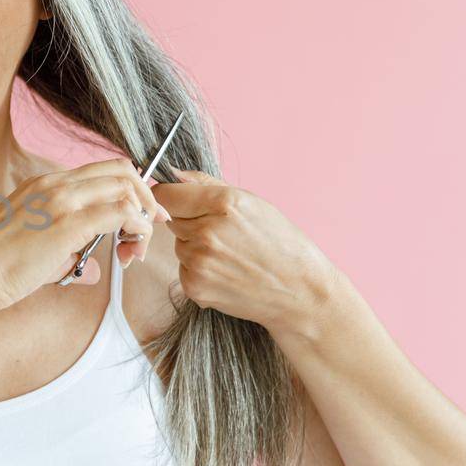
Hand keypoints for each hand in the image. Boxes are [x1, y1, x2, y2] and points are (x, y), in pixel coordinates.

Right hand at [0, 157, 172, 319]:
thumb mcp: (33, 250)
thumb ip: (68, 254)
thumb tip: (92, 269)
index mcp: (41, 184)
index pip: (100, 170)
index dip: (128, 189)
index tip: (138, 216)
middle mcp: (52, 183)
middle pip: (120, 170)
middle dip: (145, 196)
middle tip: (151, 224)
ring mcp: (59, 200)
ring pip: (124, 187)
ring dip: (142, 214)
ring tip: (137, 244)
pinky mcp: (66, 223)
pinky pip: (119, 212)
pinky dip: (136, 226)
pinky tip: (131, 246)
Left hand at [151, 167, 335, 334]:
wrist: (299, 290)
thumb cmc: (280, 243)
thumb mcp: (252, 202)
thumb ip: (207, 184)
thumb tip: (174, 175)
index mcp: (223, 203)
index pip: (166, 194)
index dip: (169, 196)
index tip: (175, 200)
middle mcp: (207, 232)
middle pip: (170, 219)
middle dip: (188, 221)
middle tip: (220, 232)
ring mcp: (199, 262)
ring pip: (178, 244)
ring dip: (194, 246)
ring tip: (229, 254)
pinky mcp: (195, 287)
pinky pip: (183, 269)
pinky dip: (198, 269)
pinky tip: (225, 272)